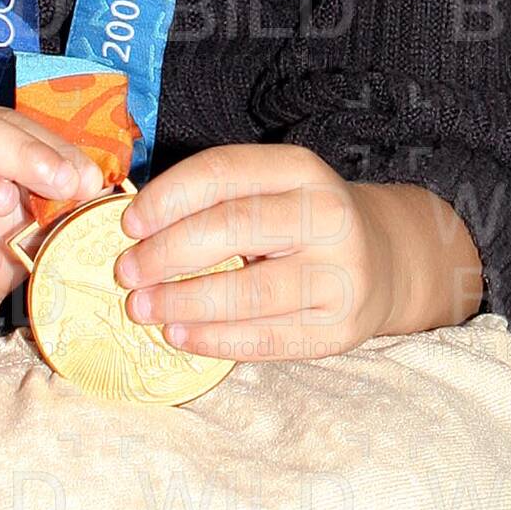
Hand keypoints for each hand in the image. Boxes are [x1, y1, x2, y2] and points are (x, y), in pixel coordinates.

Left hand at [113, 145, 482, 361]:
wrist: (384, 262)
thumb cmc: (302, 224)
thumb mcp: (274, 190)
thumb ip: (216, 199)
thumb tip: (135, 229)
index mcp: (302, 170)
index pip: (224, 172)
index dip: (168, 196)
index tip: (128, 223)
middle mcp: (328, 216)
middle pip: (233, 228)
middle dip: (166, 252)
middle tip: (126, 272)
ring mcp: (338, 275)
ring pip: (247, 292)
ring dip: (182, 301)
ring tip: (142, 308)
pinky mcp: (337, 328)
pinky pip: (264, 338)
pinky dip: (213, 339)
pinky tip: (179, 335)